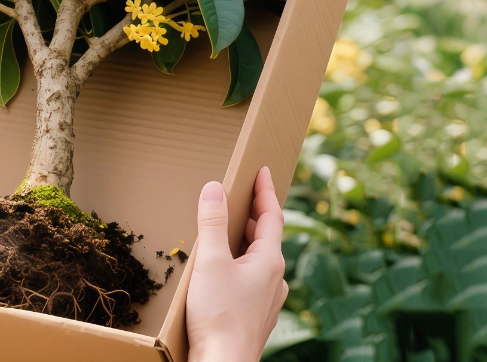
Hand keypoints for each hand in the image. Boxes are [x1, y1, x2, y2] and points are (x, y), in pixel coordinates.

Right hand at [187, 168, 287, 361]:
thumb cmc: (218, 316)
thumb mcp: (211, 261)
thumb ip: (212, 222)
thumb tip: (215, 187)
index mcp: (269, 261)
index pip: (272, 215)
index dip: (266, 190)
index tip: (264, 170)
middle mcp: (275, 279)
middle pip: (267, 237)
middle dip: (254, 214)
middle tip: (240, 196)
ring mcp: (268, 301)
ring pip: (261, 260)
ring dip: (247, 241)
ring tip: (229, 231)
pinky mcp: (256, 317)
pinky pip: (253, 279)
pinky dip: (242, 263)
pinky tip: (225, 271)